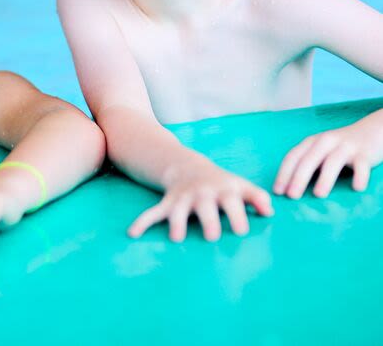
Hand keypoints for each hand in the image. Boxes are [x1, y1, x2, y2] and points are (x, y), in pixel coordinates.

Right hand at [128, 154, 272, 241]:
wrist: (188, 166)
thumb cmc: (221, 183)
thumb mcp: (240, 185)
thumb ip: (257, 197)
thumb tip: (271, 212)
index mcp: (223, 190)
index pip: (232, 202)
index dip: (237, 215)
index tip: (241, 231)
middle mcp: (202, 194)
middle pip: (205, 206)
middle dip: (208, 219)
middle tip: (212, 236)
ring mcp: (183, 199)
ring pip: (178, 210)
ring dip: (177, 222)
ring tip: (177, 237)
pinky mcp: (168, 204)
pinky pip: (152, 213)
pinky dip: (142, 222)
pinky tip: (132, 233)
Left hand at [274, 119, 382, 198]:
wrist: (370, 131)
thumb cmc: (339, 147)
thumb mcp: (319, 151)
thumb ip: (307, 164)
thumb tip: (288, 189)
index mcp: (311, 142)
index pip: (293, 157)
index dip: (283, 174)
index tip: (277, 192)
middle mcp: (325, 141)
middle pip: (309, 160)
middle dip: (298, 178)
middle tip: (292, 196)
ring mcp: (345, 146)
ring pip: (333, 162)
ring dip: (324, 178)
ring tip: (318, 194)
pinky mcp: (364, 153)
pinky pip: (362, 165)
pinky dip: (359, 176)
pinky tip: (356, 188)